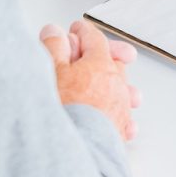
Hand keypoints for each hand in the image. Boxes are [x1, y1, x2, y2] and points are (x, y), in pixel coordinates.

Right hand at [40, 20, 140, 140]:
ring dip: (113, 83)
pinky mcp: (119, 129)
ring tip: (106, 82)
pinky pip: (124, 116)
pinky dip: (118, 112)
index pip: (94, 38)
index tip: (76, 29)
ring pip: (121, 88)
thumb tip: (54, 32)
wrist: (77, 146)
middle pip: (111, 61)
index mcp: (100, 64)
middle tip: (88, 52)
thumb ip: (53, 46)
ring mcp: (120, 107)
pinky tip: (113, 114)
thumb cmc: (65, 109)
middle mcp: (115, 83)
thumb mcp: (51, 70)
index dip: (82, 31)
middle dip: (100, 55)